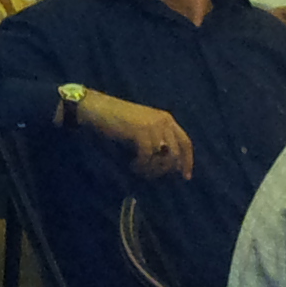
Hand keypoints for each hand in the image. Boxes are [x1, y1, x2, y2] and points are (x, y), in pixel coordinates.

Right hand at [63, 86, 194, 178]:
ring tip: (139, 170)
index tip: (185, 177)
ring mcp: (153, 126)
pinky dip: (141, 165)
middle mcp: (163, 121)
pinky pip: (147, 157)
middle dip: (167, 169)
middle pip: (176, 153)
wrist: (98, 109)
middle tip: (153, 176)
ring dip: (151, 169)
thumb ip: (157, 140)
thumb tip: (168, 165)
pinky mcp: (141, 132)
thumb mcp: (143, 128)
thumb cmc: (118, 120)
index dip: (187, 161)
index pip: (186, 142)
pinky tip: (132, 165)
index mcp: (166, 119)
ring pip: (162, 157)